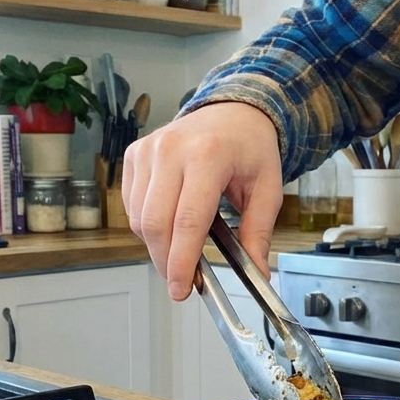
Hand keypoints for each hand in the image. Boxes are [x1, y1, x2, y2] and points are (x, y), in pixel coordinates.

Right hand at [123, 102, 283, 300]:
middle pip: (157, 223)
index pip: (188, 221)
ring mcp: (149, 150)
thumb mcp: (267, 189)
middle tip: (181, 281)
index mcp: (209, 156)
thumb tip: (257, 272)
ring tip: (180, 250)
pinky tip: (169, 222)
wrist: (231, 111)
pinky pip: (132, 204)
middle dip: (166, 261)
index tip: (182, 288)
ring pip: (140, 218)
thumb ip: (259, 232)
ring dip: (156, 245)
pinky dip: (147, 224)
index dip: (182, 261)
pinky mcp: (134, 154)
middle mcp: (172, 150)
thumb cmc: (250, 149)